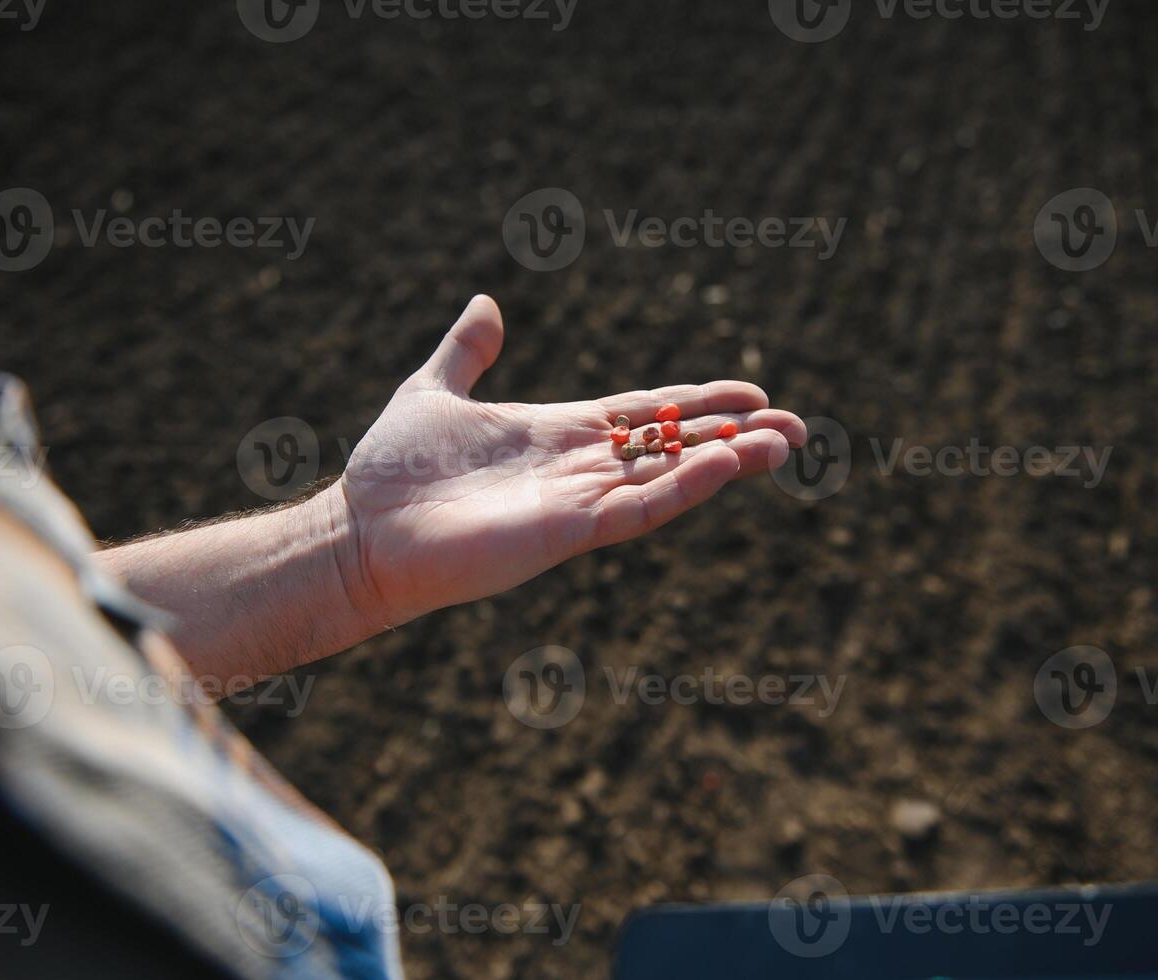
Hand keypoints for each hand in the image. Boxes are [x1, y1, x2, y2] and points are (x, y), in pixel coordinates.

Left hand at [330, 296, 805, 629]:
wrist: (360, 530)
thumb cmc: (391, 470)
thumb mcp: (433, 389)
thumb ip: (466, 351)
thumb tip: (486, 302)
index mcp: (559, 433)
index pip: (647, 414)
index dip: (699, 402)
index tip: (752, 391)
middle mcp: (579, 468)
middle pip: (675, 447)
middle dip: (735, 435)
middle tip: (797, 427)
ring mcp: (578, 500)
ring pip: (670, 478)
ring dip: (729, 461)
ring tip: (784, 443)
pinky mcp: (567, 530)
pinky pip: (638, 507)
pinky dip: (684, 486)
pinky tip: (725, 462)